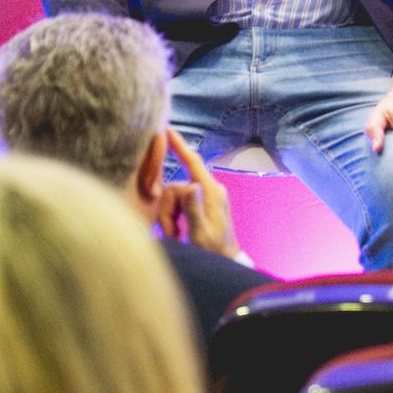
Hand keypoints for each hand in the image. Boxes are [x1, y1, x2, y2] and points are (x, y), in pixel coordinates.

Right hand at [157, 126, 242, 257]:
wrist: (226, 262)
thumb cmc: (214, 252)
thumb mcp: (200, 233)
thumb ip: (194, 210)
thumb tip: (190, 186)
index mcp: (212, 192)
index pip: (192, 162)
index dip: (179, 146)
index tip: (166, 130)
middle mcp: (210, 189)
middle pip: (175, 187)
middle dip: (167, 210)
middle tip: (171, 233)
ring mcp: (206, 196)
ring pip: (174, 197)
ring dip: (170, 217)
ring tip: (176, 236)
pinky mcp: (202, 203)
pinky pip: (180, 203)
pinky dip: (174, 217)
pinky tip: (177, 232)